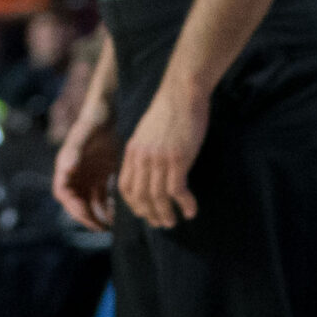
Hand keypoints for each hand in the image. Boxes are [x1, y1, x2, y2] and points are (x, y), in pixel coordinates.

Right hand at [52, 111, 120, 232]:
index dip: (74, 207)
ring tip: (110, 226)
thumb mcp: (83, 136)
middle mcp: (74, 175)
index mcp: (65, 166)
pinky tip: (118, 213)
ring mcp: (87, 176)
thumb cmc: (91, 123)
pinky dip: (108, 207)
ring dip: (97, 215)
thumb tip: (66, 169)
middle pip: (76, 203)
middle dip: (86, 217)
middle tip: (101, 228)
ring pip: (89, 202)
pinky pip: (102, 196)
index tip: (88, 215)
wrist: (106, 114)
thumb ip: (74, 152)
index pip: (64, 194)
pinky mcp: (100, 176)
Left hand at [118, 84, 205, 228]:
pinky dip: (184, 204)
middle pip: (140, 196)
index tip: (144, 214)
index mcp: (132, 150)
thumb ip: (145, 151)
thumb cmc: (169, 112)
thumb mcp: (147, 133)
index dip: (134, 205)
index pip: (125, 186)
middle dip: (150, 214)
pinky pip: (177, 190)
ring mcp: (158, 158)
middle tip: (162, 224)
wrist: (181, 93)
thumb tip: (149, 171)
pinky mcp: (177, 158)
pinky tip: (191, 210)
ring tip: (175, 221)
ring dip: (166, 214)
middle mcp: (141, 157)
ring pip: (157, 197)